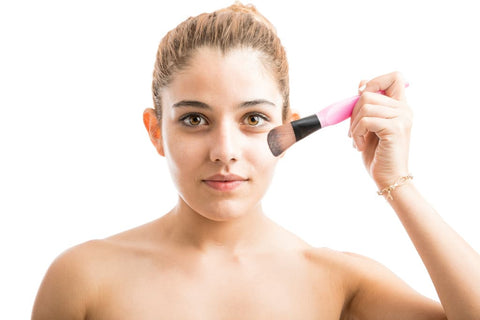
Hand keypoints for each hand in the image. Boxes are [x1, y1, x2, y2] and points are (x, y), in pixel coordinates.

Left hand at [349, 72, 411, 188]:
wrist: (388, 178)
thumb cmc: (377, 154)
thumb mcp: (369, 126)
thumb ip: (367, 105)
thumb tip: (361, 83)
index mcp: (400, 107)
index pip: (395, 76)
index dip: (375, 82)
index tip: (362, 99)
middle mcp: (404, 110)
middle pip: (369, 92)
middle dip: (354, 112)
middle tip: (354, 132)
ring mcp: (401, 118)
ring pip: (365, 106)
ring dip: (354, 126)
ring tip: (358, 141)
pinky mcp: (395, 128)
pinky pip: (366, 120)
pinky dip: (357, 134)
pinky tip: (360, 146)